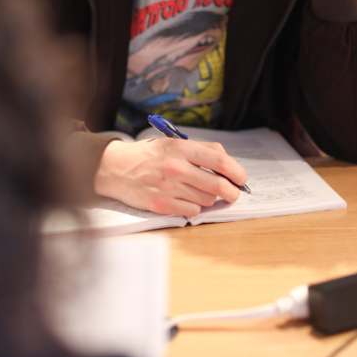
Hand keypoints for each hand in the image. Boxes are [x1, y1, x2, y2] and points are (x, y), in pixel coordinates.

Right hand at [94, 137, 247, 216]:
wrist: (115, 168)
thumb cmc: (148, 155)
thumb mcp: (173, 143)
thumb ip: (200, 150)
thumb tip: (228, 162)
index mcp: (180, 148)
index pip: (219, 161)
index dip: (236, 172)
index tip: (242, 178)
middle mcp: (176, 168)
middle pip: (218, 186)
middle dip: (231, 192)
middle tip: (233, 193)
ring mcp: (168, 188)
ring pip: (206, 201)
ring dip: (209, 199)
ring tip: (199, 191)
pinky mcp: (161, 205)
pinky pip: (192, 212)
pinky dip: (194, 208)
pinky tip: (185, 199)